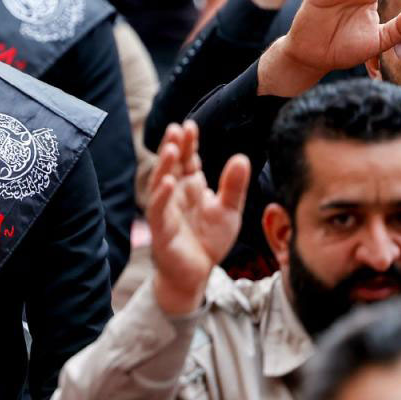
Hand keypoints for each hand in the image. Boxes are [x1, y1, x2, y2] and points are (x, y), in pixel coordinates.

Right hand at [147, 122, 250, 315]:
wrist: (196, 274)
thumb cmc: (208, 240)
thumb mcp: (229, 210)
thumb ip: (234, 186)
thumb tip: (241, 157)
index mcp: (191, 187)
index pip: (188, 160)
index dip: (189, 143)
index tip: (190, 125)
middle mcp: (175, 195)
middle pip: (172, 166)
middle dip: (173, 147)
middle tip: (176, 129)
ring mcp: (166, 211)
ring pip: (161, 183)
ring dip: (164, 166)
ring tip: (172, 149)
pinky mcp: (161, 229)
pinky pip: (159, 209)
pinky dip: (162, 195)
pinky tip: (169, 182)